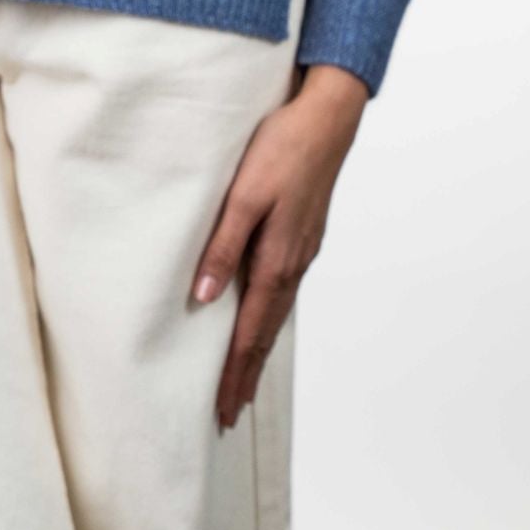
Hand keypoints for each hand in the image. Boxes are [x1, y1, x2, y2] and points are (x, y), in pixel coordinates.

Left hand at [191, 61, 367, 429]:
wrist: (327, 118)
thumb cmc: (282, 148)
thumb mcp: (243, 194)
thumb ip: (222, 244)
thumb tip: (202, 296)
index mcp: (276, 259)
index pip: (250, 331)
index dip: (234, 371)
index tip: (222, 408)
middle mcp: (293, 263)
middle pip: (266, 331)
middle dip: (246, 372)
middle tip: (229, 411)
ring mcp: (302, 249)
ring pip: (276, 311)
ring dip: (259, 347)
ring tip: (243, 375)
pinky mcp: (304, 234)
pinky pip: (284, 289)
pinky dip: (270, 316)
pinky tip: (264, 315)